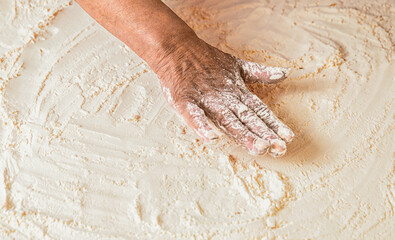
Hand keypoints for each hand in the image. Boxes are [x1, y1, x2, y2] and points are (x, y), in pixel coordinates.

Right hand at [157, 38, 293, 156]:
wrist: (177, 49)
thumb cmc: (207, 60)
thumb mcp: (237, 65)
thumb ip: (260, 73)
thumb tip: (285, 73)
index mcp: (236, 91)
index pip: (258, 110)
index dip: (273, 124)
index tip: (288, 138)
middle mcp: (224, 97)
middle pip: (247, 118)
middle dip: (263, 134)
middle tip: (279, 149)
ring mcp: (205, 99)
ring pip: (227, 119)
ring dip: (243, 133)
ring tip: (259, 148)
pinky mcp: (184, 101)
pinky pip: (194, 115)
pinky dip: (202, 126)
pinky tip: (212, 139)